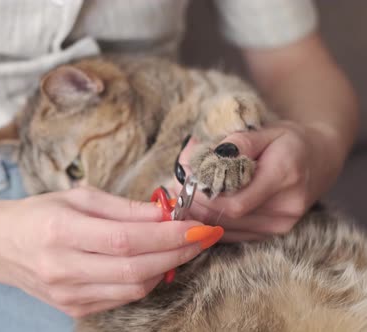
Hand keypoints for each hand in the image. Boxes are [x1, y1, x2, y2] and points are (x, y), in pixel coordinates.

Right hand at [0, 187, 221, 316]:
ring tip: (180, 247)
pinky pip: (121, 297)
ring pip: (133, 288)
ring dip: (165, 268)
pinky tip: (152, 263)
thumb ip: (122, 207)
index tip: (199, 226)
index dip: (168, 235)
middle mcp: (62, 268)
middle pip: (135, 268)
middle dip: (178, 253)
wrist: (1, 246)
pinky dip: (144, 280)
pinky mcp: (73, 308)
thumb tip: (164, 213)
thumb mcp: (77, 198)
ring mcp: (68, 294)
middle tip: (202, 237)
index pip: (126, 239)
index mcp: (61, 231)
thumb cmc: (38, 214)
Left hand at [174, 120, 343, 241]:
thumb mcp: (265, 131)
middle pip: (227, 217)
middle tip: (174, 184)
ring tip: (182, 191)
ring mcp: (280, 225)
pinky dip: (211, 220)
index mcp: (284, 176)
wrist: (320, 160)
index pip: (235, 202)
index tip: (184, 179)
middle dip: (195, 201)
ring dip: (198, 211)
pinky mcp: (272, 233)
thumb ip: (235, 144)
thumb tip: (201, 155)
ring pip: (226, 227)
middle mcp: (285, 207)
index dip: (204, 195)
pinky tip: (198, 205)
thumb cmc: (289, 142)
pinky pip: (233, 233)